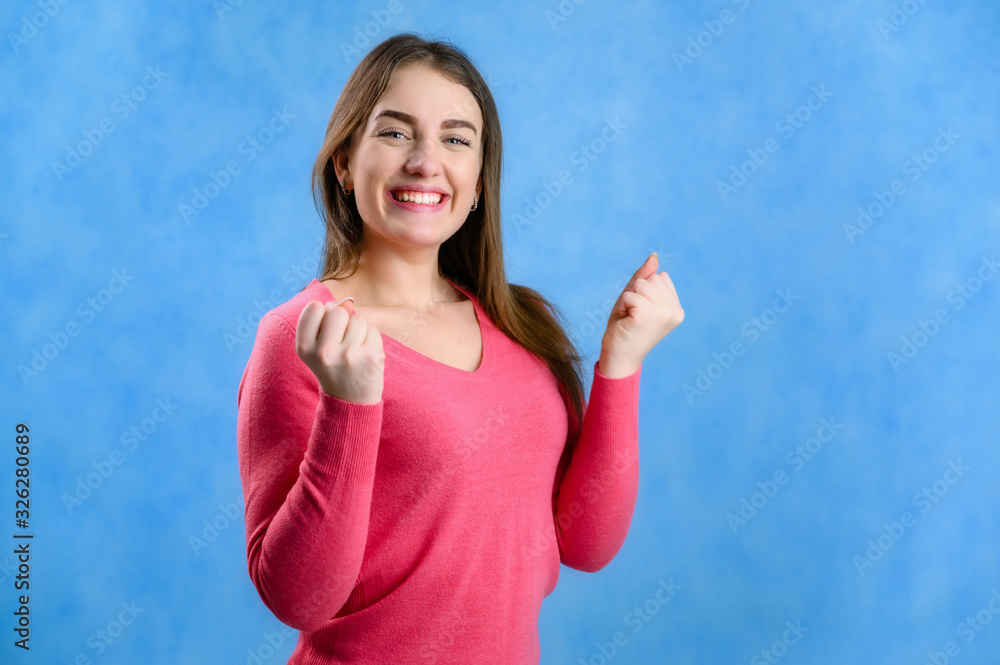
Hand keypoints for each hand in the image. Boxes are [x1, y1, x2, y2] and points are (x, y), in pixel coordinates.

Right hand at [295, 297, 384, 403]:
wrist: (350, 400)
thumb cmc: (333, 365)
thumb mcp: (316, 346)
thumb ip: (325, 319)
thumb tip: (348, 302)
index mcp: (304, 347)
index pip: (313, 307)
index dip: (323, 314)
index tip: (326, 330)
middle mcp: (324, 352)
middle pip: (337, 310)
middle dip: (342, 319)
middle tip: (342, 339)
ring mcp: (349, 355)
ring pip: (357, 318)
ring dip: (358, 328)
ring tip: (354, 347)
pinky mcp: (371, 356)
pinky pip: (372, 328)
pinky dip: (370, 335)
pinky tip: (365, 351)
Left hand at [599, 253, 684, 377]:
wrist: (618, 357)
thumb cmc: (625, 328)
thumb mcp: (636, 298)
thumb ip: (645, 278)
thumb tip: (654, 257)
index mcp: (676, 309)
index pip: (660, 277)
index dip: (643, 291)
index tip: (640, 312)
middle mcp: (675, 311)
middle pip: (651, 278)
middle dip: (635, 293)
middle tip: (632, 315)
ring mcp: (664, 313)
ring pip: (641, 284)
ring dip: (629, 299)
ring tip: (630, 317)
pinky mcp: (648, 315)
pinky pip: (630, 294)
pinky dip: (623, 305)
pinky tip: (626, 321)